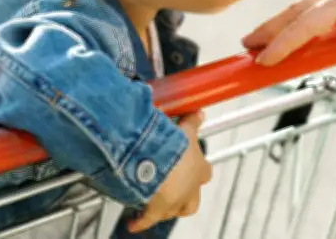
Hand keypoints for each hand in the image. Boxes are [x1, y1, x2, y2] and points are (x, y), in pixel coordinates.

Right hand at [128, 111, 211, 232]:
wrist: (155, 161)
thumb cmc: (171, 146)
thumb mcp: (185, 130)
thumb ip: (192, 122)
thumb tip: (199, 113)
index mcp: (198, 169)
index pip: (203, 171)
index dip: (195, 168)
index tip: (187, 163)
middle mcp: (190, 189)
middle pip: (192, 198)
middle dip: (184, 192)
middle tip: (172, 186)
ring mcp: (174, 202)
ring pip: (174, 210)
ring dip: (167, 207)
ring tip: (154, 201)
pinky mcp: (156, 211)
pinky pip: (146, 219)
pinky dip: (139, 221)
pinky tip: (132, 223)